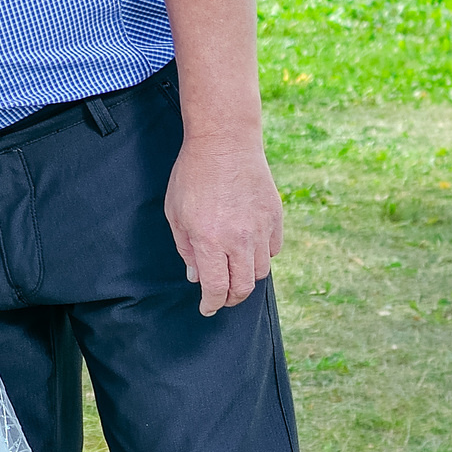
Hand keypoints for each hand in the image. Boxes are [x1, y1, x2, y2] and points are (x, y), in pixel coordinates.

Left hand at [164, 136, 283, 315]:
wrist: (225, 142)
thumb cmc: (193, 175)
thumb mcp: (175, 213)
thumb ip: (186, 249)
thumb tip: (196, 277)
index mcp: (209, 240)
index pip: (216, 288)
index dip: (212, 304)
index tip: (207, 308)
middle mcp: (239, 238)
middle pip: (243, 287)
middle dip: (230, 299)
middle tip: (222, 298)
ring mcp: (261, 228)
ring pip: (261, 271)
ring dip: (246, 279)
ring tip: (234, 274)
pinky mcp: (276, 216)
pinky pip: (274, 249)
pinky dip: (262, 256)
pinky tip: (249, 251)